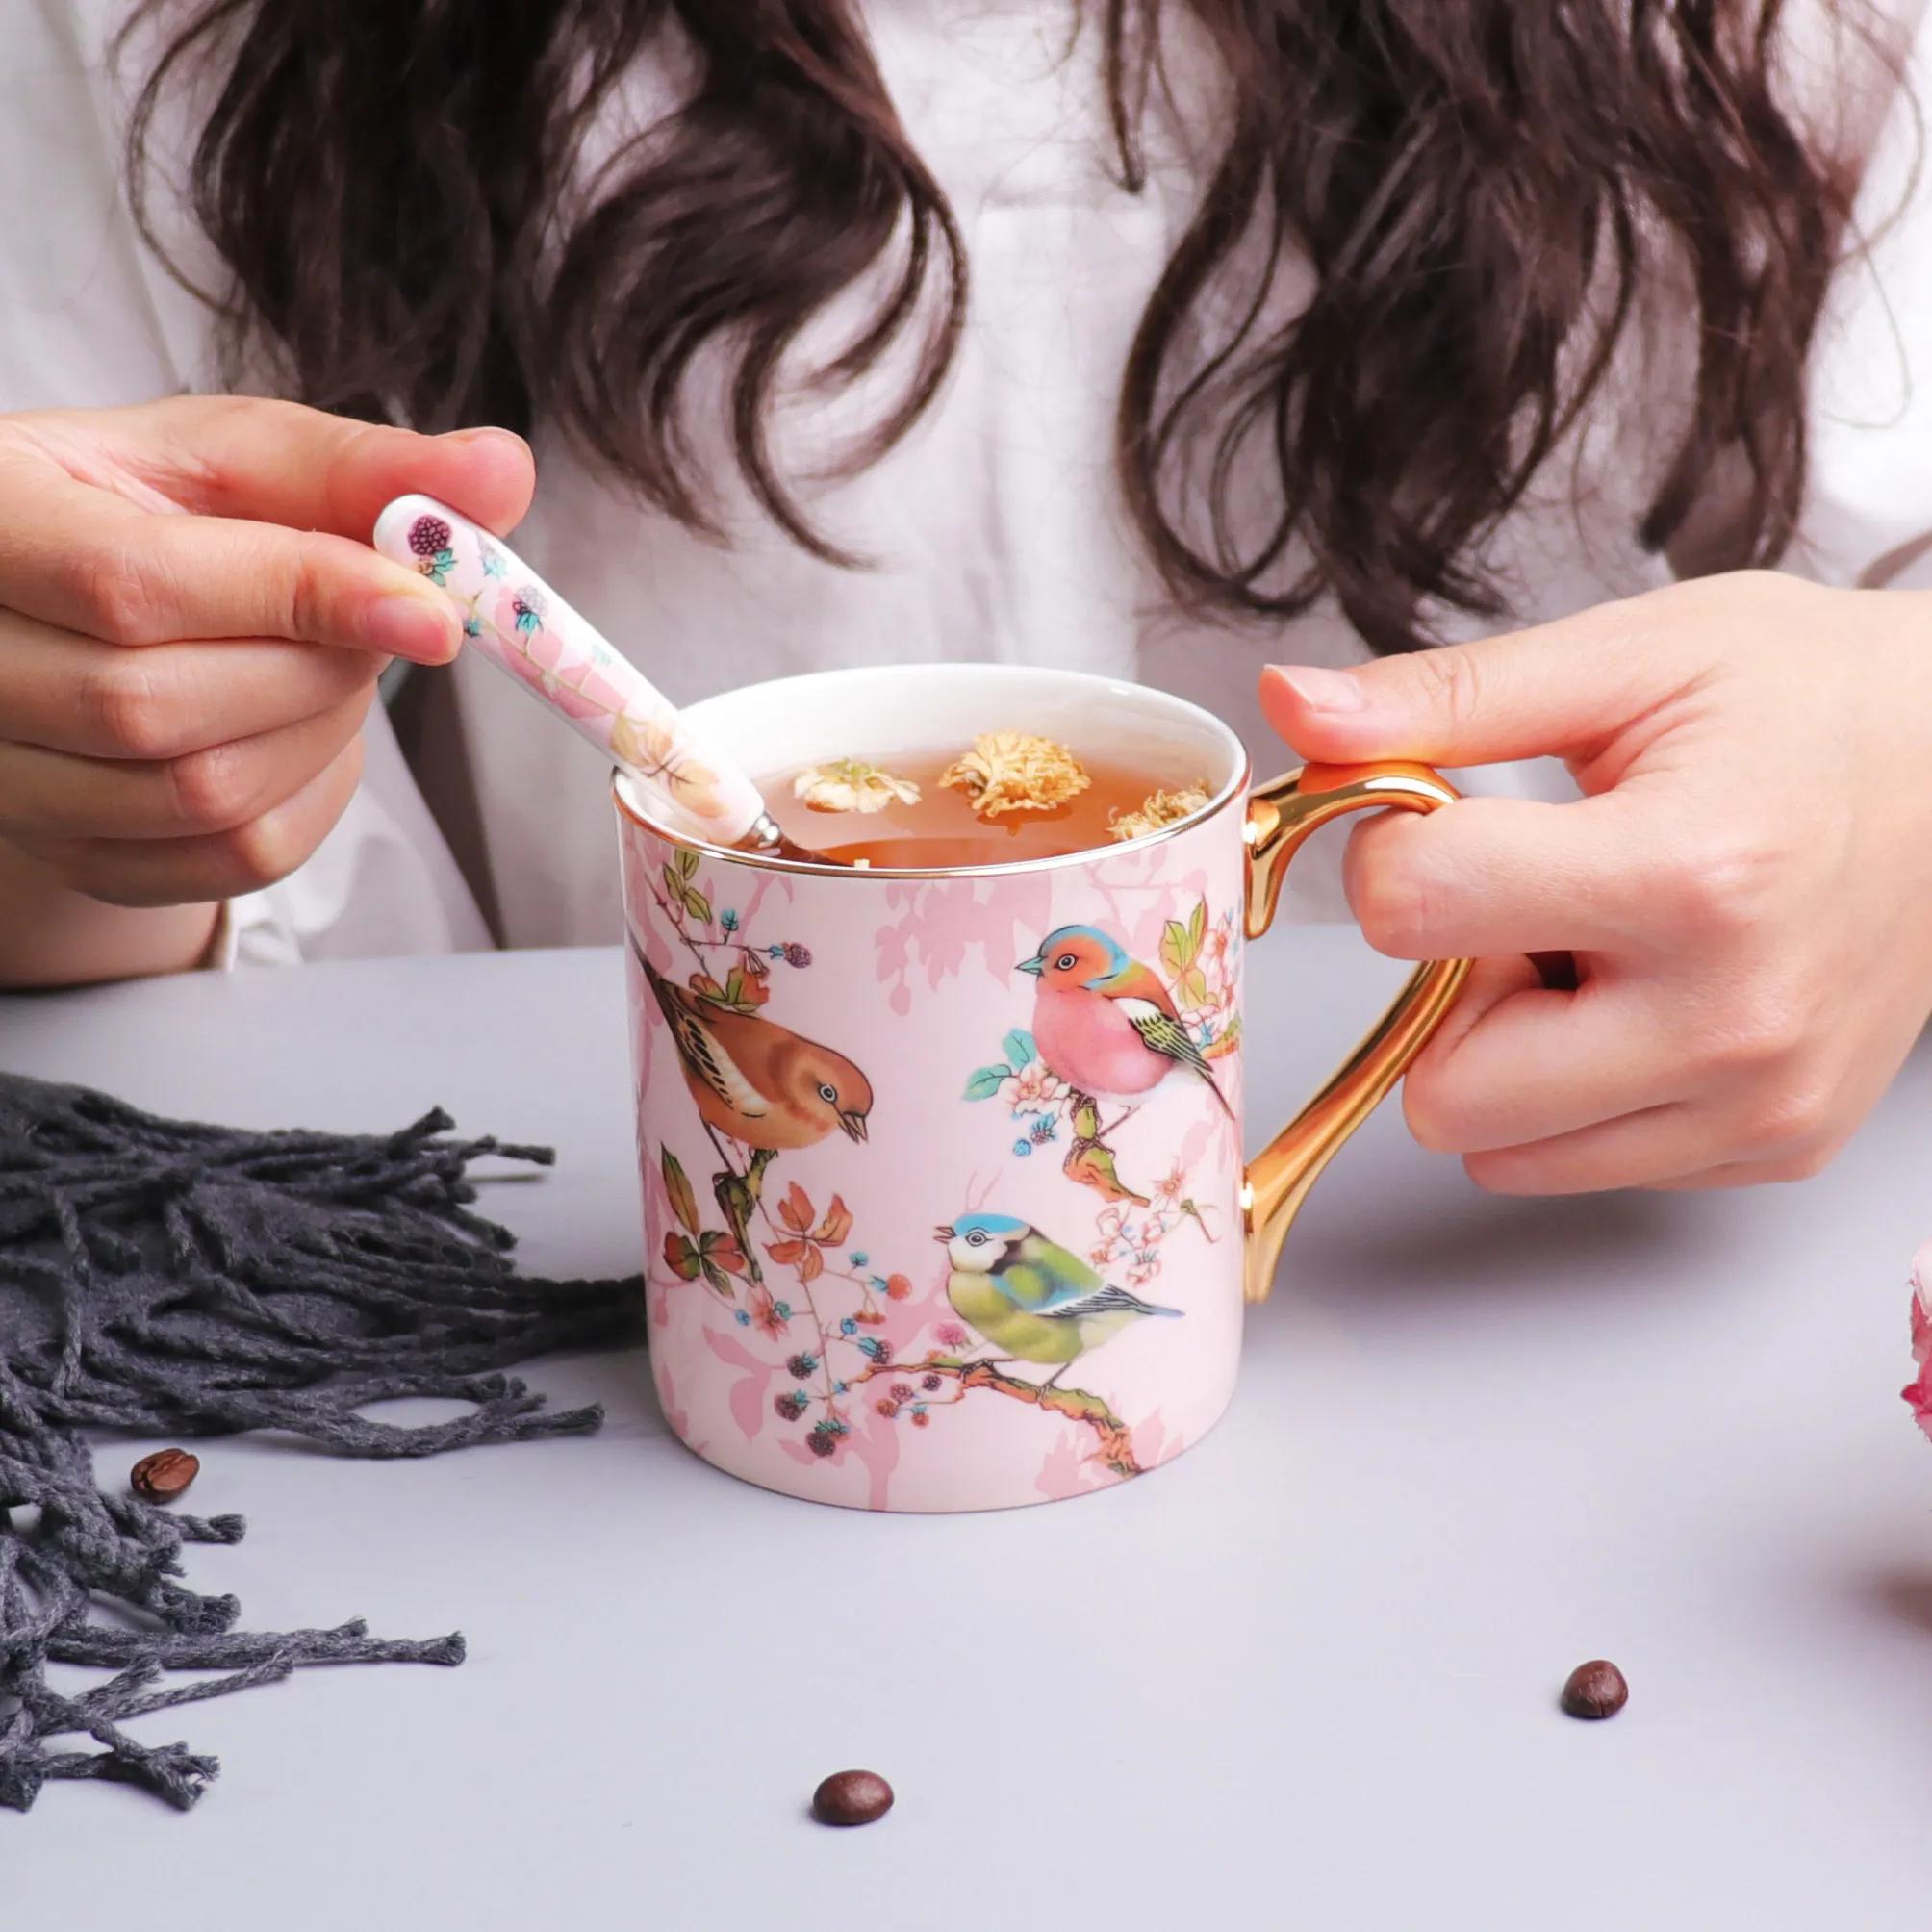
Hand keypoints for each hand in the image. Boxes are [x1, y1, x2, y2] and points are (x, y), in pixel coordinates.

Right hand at [0, 397, 532, 913]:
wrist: (89, 614)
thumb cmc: (157, 512)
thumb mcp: (246, 461)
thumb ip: (367, 466)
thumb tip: (502, 471)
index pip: (133, 583)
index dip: (302, 598)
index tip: (433, 613)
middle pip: (160, 705)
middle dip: (314, 668)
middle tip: (370, 621)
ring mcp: (8, 778)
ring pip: (203, 796)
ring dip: (319, 732)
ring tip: (325, 665)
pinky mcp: (81, 856)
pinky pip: (233, 859)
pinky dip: (312, 794)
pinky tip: (304, 728)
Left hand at [1261, 571, 1931, 1191]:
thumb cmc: (1807, 701)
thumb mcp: (1625, 660)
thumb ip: (1443, 699)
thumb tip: (1294, 708)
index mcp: (1689, 873)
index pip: (1413, 914)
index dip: (1396, 857)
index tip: (1453, 820)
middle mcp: (1731, 1017)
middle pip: (1445, 1090)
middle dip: (1444, 994)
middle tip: (1526, 907)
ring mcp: (1761, 1103)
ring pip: (1499, 1148)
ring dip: (1507, 1056)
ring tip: (1597, 951)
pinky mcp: (1775, 1147)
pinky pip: (1581, 1166)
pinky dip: (1574, 1097)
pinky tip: (1644, 999)